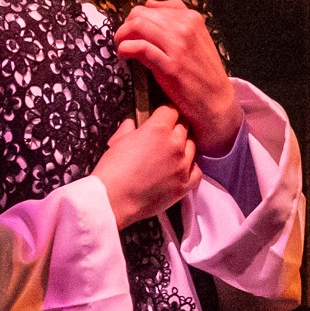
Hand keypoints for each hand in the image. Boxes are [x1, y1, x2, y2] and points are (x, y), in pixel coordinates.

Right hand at [95, 107, 198, 228]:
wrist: (112, 199)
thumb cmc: (112, 170)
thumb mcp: (117, 141)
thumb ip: (129, 128)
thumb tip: (132, 124)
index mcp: (158, 129)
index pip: (171, 110)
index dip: (164, 113)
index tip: (161, 116)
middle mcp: (175, 144)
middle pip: (183, 127)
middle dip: (174, 128)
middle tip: (164, 135)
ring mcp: (182, 165)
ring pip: (192, 147)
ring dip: (183, 146)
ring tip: (171, 153)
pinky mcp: (185, 184)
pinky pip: (197, 170)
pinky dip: (191, 167)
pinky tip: (182, 167)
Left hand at [115, 0, 238, 155]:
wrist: (215, 99)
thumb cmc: (202, 70)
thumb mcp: (196, 37)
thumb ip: (176, 19)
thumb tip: (149, 4)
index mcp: (191, 18)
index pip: (151, 7)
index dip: (135, 18)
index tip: (131, 31)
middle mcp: (185, 27)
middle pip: (140, 14)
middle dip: (125, 26)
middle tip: (122, 39)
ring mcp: (178, 46)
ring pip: (137, 26)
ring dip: (121, 36)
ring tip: (121, 47)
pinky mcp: (169, 65)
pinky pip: (138, 48)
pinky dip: (124, 49)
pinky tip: (123, 56)